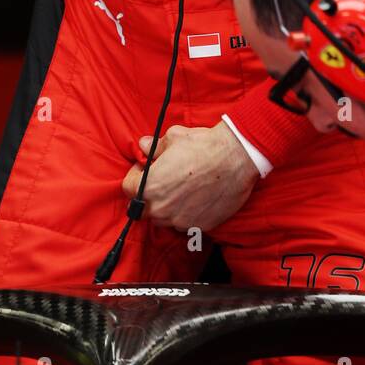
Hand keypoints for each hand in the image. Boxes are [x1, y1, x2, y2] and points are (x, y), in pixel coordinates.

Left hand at [122, 122, 259, 232]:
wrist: (236, 158)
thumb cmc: (203, 146)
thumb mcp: (173, 138)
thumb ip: (154, 147)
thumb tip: (143, 146)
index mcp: (150, 188)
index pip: (127, 188)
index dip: (135, 175)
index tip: (145, 167)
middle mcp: (162, 209)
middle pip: (143, 207)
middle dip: (149, 193)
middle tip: (162, 178)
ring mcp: (181, 221)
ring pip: (164, 218)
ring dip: (166, 205)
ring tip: (181, 187)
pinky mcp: (199, 227)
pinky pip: (184, 223)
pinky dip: (185, 212)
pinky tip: (196, 195)